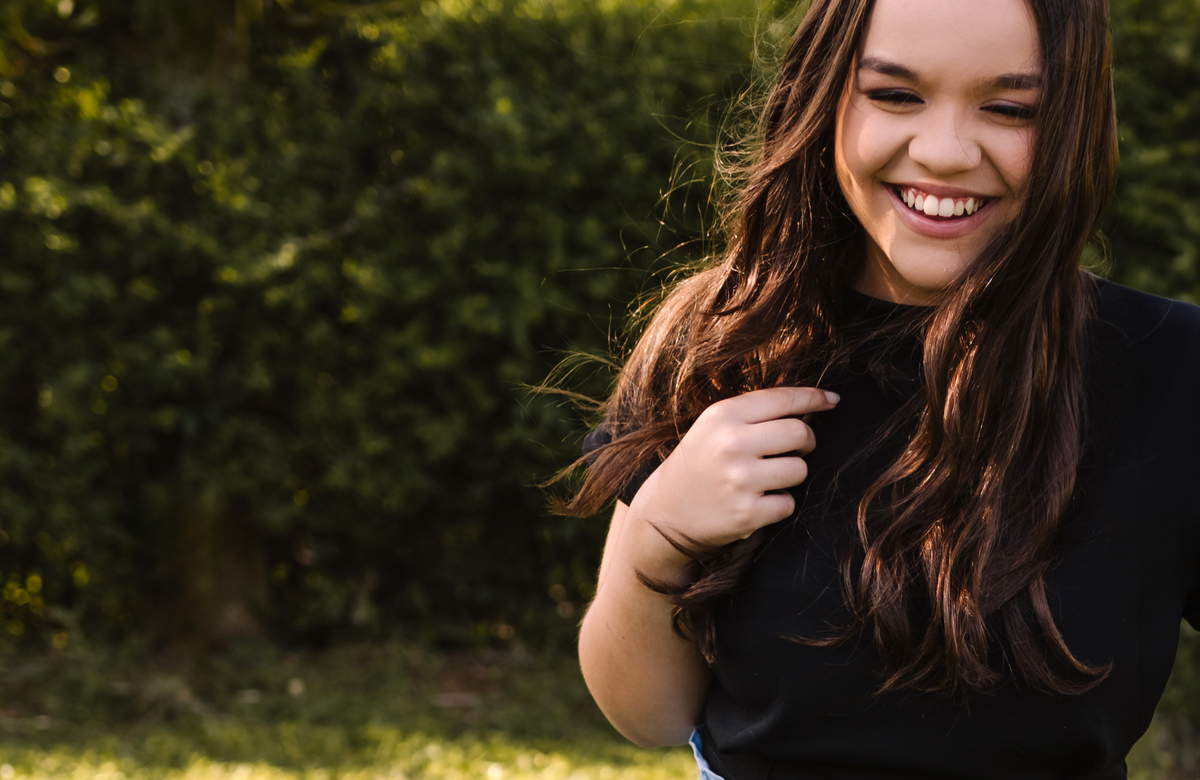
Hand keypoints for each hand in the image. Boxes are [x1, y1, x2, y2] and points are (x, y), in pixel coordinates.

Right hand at [630, 387, 838, 549]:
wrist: (664, 513)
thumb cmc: (699, 463)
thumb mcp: (713, 427)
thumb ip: (755, 414)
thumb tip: (816, 404)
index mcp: (722, 415)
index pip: (782, 399)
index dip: (814, 398)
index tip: (832, 401)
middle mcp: (731, 443)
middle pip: (800, 433)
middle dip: (805, 442)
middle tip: (794, 448)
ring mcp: (740, 480)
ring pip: (799, 470)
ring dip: (790, 476)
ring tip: (765, 479)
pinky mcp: (747, 513)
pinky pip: (788, 503)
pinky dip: (778, 504)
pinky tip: (755, 502)